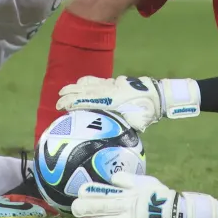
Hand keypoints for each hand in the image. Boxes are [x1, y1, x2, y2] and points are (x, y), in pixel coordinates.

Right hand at [56, 76, 200, 130]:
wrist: (159, 94)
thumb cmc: (149, 110)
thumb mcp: (139, 121)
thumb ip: (126, 126)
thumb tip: (116, 137)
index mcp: (114, 99)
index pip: (90, 99)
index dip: (75, 101)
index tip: (62, 104)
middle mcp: (111, 89)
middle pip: (87, 89)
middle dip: (71, 93)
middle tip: (58, 98)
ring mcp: (113, 84)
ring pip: (91, 83)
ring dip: (77, 86)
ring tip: (64, 90)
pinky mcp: (116, 82)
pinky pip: (98, 80)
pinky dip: (88, 82)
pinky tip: (82, 84)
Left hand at [73, 173, 179, 217]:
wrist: (174, 211)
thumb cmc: (157, 194)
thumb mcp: (143, 180)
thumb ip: (126, 179)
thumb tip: (112, 178)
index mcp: (126, 192)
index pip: (105, 191)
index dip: (91, 192)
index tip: (81, 192)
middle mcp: (124, 206)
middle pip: (102, 207)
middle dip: (86, 208)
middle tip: (74, 208)